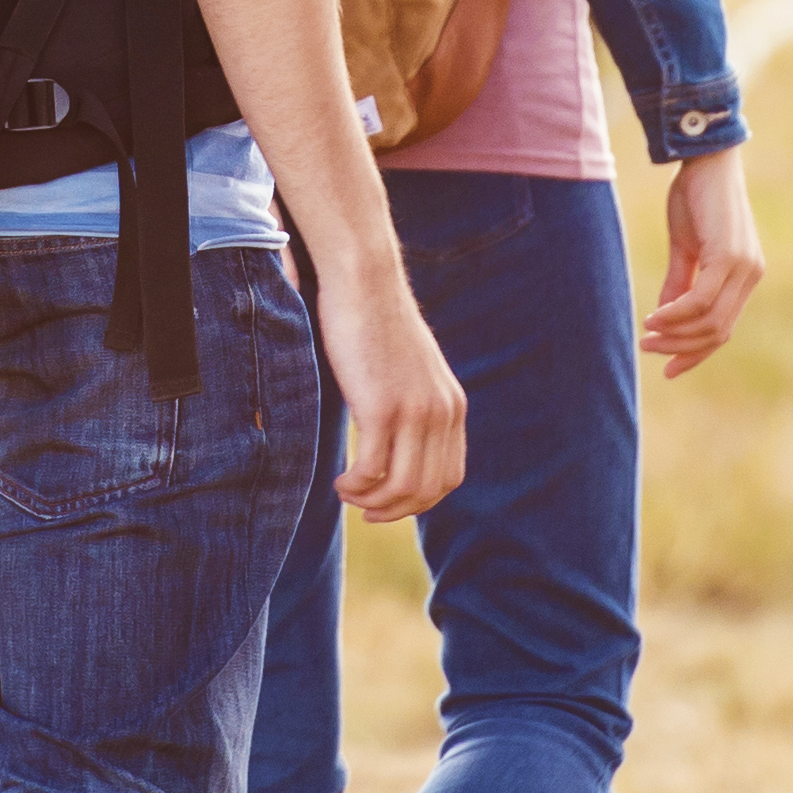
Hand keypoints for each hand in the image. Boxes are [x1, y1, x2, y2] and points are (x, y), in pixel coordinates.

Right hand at [309, 239, 465, 518]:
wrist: (364, 281)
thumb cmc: (376, 322)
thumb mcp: (409, 369)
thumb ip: (413, 402)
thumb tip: (397, 437)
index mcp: (452, 406)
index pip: (449, 477)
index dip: (419, 501)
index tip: (388, 503)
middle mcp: (441, 413)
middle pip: (427, 490)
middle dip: (394, 510)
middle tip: (364, 511)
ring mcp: (414, 412)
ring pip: (401, 487)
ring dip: (371, 502)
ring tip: (346, 492)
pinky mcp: (382, 407)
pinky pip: (372, 470)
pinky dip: (355, 486)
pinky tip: (340, 480)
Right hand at [644, 147, 766, 374]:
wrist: (705, 158)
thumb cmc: (694, 196)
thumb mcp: (685, 247)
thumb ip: (680, 283)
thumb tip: (664, 318)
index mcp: (744, 275)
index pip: (723, 328)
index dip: (696, 352)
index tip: (669, 369)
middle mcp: (750, 275)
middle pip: (717, 331)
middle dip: (681, 347)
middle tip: (648, 349)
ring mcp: (744, 267)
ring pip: (710, 321)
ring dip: (675, 334)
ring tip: (647, 334)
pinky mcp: (729, 257)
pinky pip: (701, 300)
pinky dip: (676, 314)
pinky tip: (654, 317)